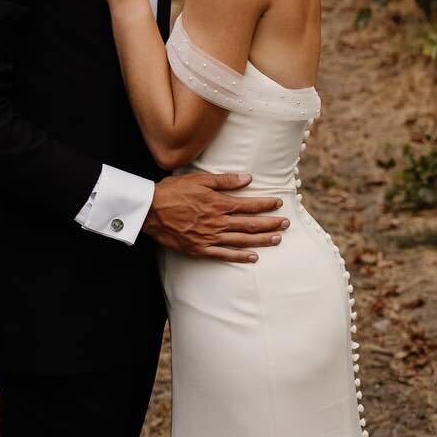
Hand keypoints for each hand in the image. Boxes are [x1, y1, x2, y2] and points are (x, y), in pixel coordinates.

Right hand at [144, 170, 288, 262]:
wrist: (149, 211)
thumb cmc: (172, 192)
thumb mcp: (199, 180)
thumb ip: (225, 181)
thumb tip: (248, 179)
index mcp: (218, 204)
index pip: (249, 205)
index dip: (266, 205)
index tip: (279, 203)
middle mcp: (217, 222)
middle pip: (250, 224)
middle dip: (270, 224)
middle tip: (286, 224)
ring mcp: (209, 237)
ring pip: (241, 240)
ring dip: (261, 240)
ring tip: (277, 239)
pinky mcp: (200, 249)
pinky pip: (224, 255)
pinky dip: (240, 256)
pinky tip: (253, 257)